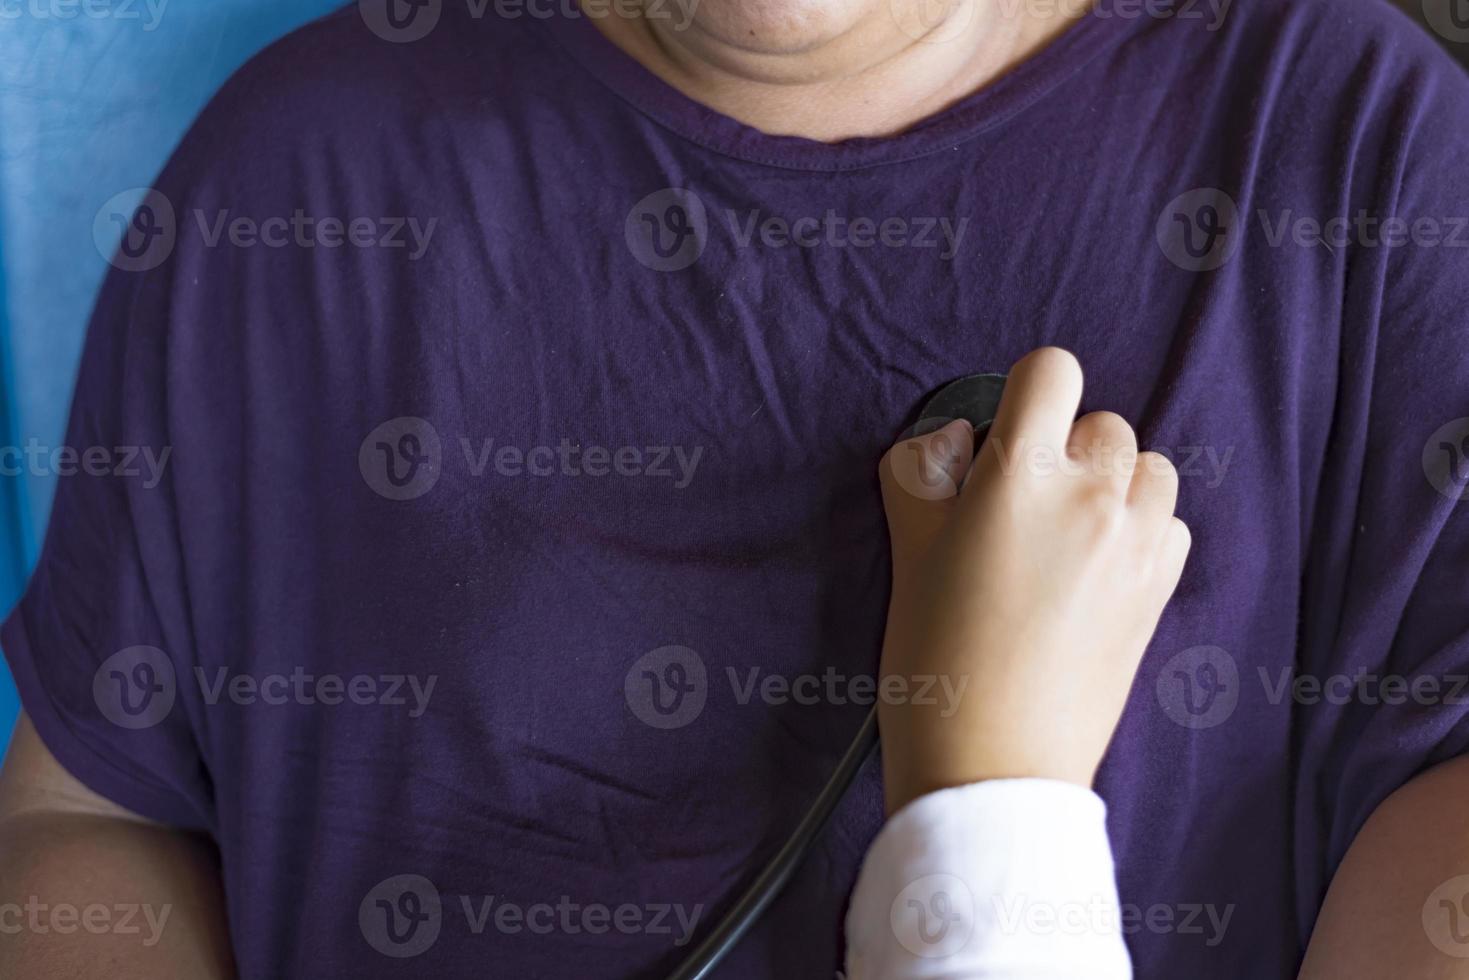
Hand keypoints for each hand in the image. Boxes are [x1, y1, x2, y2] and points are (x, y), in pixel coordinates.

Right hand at [876, 347, 1190, 814]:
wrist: (992, 764)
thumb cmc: (937, 660)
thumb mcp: (907, 551)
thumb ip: (923, 472)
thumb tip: (952, 443)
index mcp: (1020, 475)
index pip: (1051, 371)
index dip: (1024, 393)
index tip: (1004, 434)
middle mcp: (1093, 495)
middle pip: (1099, 421)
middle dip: (1061, 450)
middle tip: (1020, 509)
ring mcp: (1139, 541)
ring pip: (1147, 466)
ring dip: (1112, 483)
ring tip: (1068, 534)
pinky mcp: (1162, 586)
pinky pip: (1169, 519)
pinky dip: (1140, 527)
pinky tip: (1098, 568)